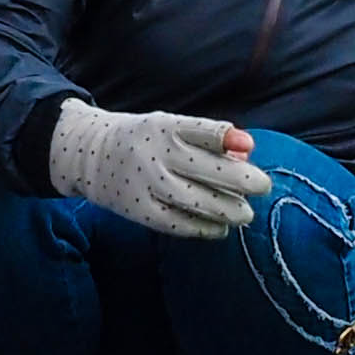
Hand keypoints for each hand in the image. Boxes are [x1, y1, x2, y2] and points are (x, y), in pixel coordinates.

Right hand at [50, 107, 269, 241]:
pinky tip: (220, 227)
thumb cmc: (145, 140)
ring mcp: (148, 185)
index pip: (200, 130)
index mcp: (165, 127)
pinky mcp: (141, 212)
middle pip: (207, 170)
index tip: (249, 145)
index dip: (226, 138)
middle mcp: (156, 155)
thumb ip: (206, 137)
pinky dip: (204, 228)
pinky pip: (179, 224)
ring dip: (228, 210)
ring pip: (197, 202)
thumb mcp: (169, 126)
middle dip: (242, 180)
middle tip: (263, 186)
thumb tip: (246, 151)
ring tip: (245, 214)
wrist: (91, 157)